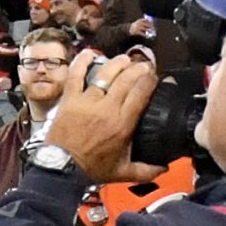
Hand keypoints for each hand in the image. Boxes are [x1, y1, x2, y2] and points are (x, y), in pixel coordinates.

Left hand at [43, 55, 165, 183]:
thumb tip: (164, 168)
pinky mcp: (69, 100)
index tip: (157, 77)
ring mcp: (87, 102)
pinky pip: (75, 75)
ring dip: (118, 64)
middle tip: (144, 66)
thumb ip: (146, 170)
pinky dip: (81, 62)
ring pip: (105, 75)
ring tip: (125, 60)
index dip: (152, 80)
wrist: (61, 169)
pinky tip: (89, 53)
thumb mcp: (123, 172)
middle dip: (139, 69)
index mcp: (123, 124)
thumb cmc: (90, 169)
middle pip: (127, 79)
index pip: (142, 92)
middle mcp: (107, 109)